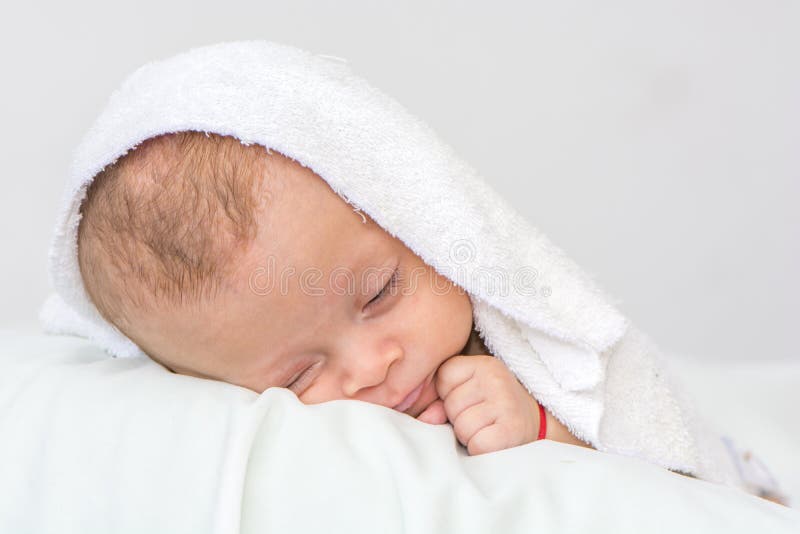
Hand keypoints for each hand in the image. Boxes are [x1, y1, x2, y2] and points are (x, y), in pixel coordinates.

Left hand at [417, 355, 540, 454]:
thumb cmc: (493, 408)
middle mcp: (495, 378)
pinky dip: (481, 449)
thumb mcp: (469, 394)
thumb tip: (424, 419)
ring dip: (471, 436)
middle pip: (451, 405)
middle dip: (459, 418)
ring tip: (488, 429)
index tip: (470, 400)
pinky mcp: (513, 428)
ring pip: (462, 427)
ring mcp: (506, 402)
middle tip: (482, 418)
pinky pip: (477, 444)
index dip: (449, 396)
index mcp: (482, 364)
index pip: (442, 378)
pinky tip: (494, 441)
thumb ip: (440, 401)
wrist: (537, 424)